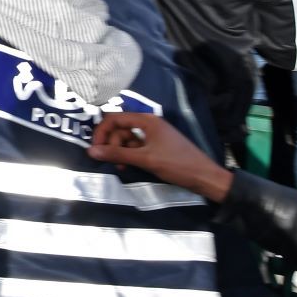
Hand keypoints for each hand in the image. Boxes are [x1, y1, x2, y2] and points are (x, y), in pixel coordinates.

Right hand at [87, 113, 232, 201]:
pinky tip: (129, 166)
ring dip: (120, 152)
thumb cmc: (177, 164)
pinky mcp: (157, 146)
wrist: (205, 177)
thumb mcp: (145, 159)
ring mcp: (154, 135)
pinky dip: (130, 155)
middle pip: (120, 129)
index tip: (95, 149)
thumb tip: (91, 151)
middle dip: (112, 144)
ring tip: (122, 167)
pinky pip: (137, 146)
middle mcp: (149, 124)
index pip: (115, 118)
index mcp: (147, 120)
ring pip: (127, 139)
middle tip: (112, 162)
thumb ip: (117, 154)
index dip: (102, 132)